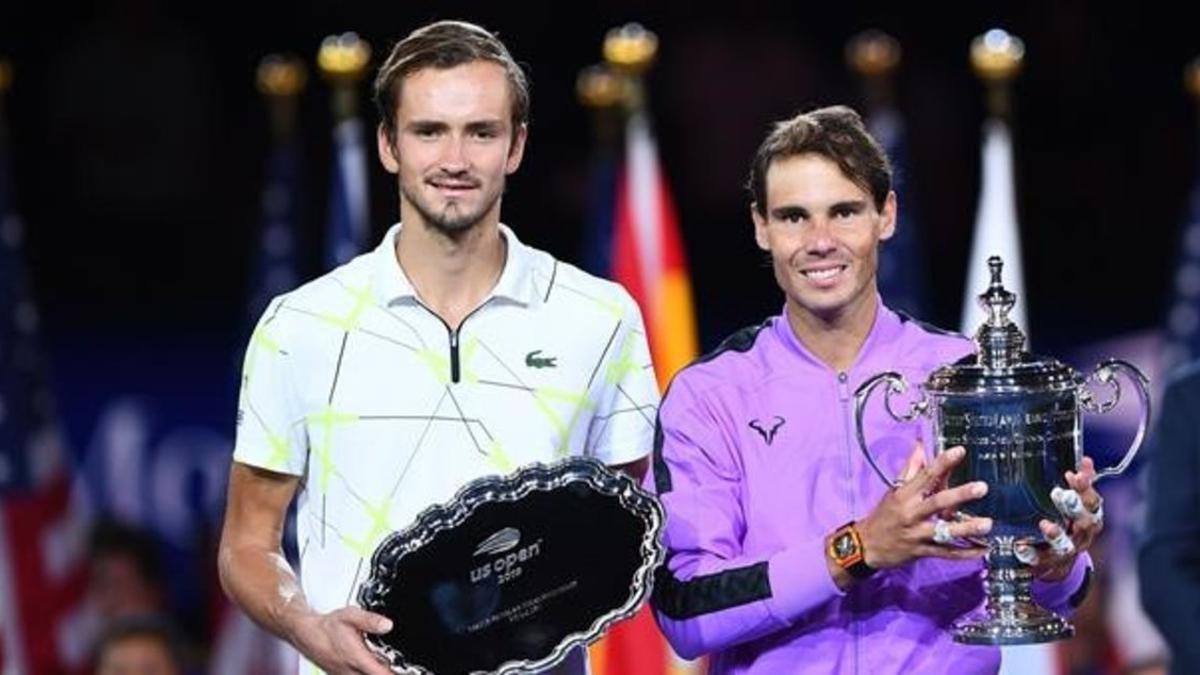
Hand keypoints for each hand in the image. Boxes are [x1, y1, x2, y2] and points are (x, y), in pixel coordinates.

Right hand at [290, 606, 393, 674]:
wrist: (306, 634)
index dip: (395, 674)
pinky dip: (368, 672)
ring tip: (385, 663)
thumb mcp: (350, 616)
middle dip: (388, 672)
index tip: (406, 671)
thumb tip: (388, 625)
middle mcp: (351, 672)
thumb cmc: (327, 627)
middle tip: (399, 666)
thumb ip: (370, 620)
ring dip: (377, 672)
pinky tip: (371, 664)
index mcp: (357, 659)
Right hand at [855, 443, 992, 569]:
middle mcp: (911, 513)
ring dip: (966, 528)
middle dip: (960, 495)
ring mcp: (916, 534)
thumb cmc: (883, 515)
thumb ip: (910, 469)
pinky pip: (946, 553)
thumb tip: (921, 446)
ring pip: (943, 531)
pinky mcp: (921, 552)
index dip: (942, 463)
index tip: (959, 452)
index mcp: (904, 495)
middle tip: (981, 487)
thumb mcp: (893, 490)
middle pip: (937, 502)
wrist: (865, 545)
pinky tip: (983, 549)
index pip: (925, 475)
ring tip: (987, 523)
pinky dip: (965, 553)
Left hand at [1024, 457, 1102, 581]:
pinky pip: (1039, 560)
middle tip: (1060, 494)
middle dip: (1074, 509)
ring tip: (1045, 524)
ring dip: (1056, 534)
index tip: (1074, 475)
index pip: (1093, 503)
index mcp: (1089, 519)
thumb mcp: (1078, 504)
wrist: (1058, 562)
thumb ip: (1082, 484)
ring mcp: (1065, 551)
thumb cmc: (1069, 524)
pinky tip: (1020, 546)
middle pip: (1084, 523)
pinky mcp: (1046, 563)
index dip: (1086, 490)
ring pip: (1065, 545)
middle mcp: (1081, 536)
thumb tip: (1087, 461)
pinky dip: (1030, 554)